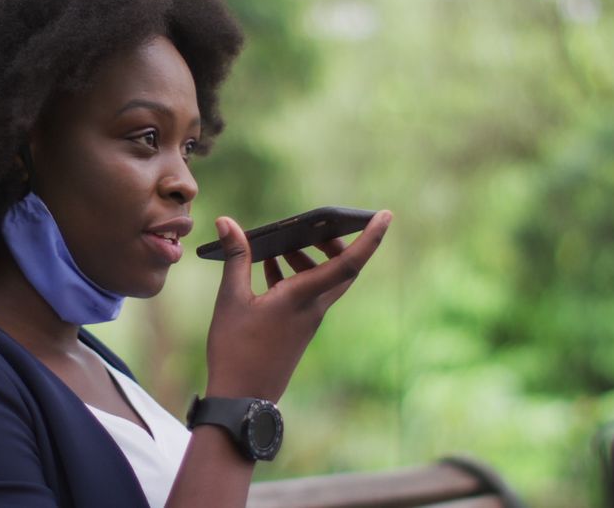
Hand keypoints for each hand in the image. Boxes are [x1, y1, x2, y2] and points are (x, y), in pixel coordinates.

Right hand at [204, 210, 391, 401]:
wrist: (242, 398)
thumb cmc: (236, 350)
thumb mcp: (231, 299)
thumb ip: (236, 257)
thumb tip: (227, 221)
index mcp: (304, 298)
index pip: (348, 262)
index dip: (370, 237)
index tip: (385, 215)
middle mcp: (313, 308)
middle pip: (343, 269)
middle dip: (337, 243)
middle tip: (319, 225)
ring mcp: (307, 320)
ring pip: (324, 281)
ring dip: (311, 258)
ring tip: (284, 244)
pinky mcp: (297, 329)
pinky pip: (308, 293)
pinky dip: (296, 274)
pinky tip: (270, 266)